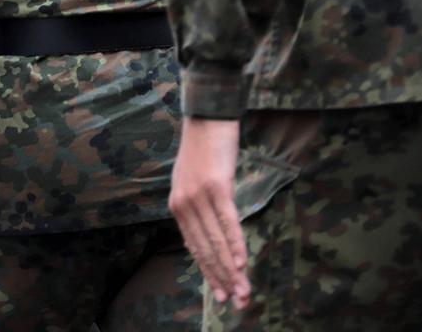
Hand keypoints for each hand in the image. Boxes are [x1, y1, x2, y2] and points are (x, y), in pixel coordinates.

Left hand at [169, 117, 249, 308]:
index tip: (220, 294)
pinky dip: (235, 243)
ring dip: (232, 269)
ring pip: (216, 240)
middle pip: (205, 249)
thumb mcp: (194, 181)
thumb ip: (200, 208)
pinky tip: (242, 262)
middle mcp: (184, 203)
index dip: (208, 272)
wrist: (207, 116)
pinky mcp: (216, 186)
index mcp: (177, 205)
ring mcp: (199, 195)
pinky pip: (227, 221)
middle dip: (222, 278)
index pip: (194, 247)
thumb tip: (214, 235)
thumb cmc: (205, 149)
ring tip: (244, 292)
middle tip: (237, 304)